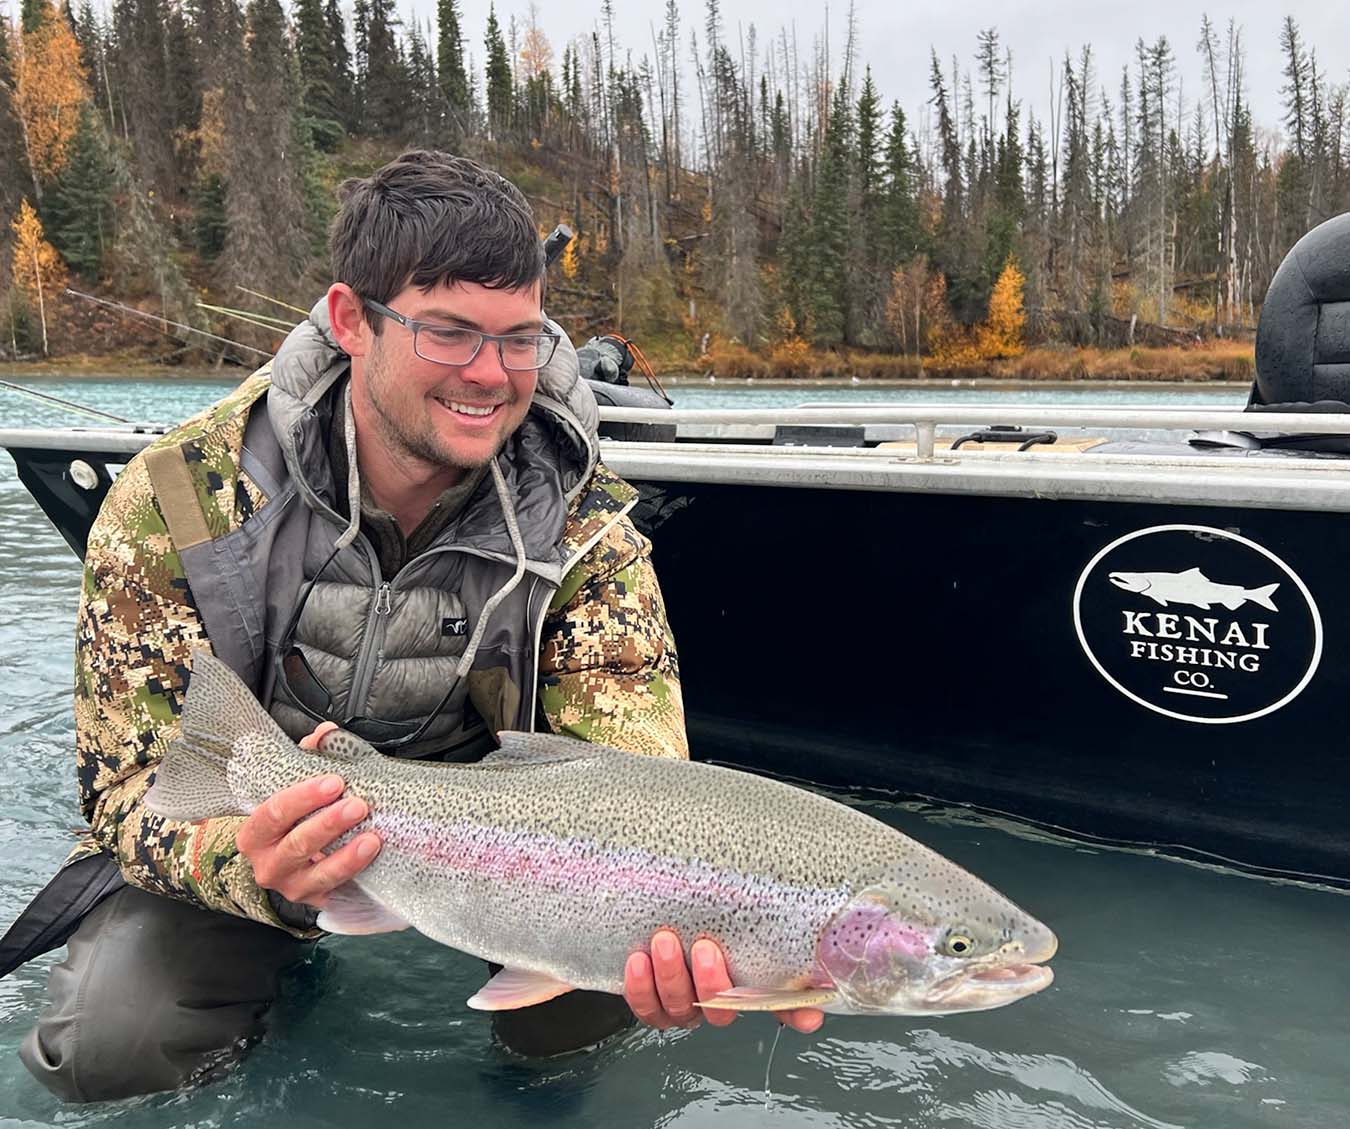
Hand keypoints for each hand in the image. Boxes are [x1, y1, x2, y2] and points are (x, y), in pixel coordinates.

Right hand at [235, 722, 380, 906]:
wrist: (298, 861)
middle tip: (357, 805)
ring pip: (317, 873)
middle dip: (328, 824)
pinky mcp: (315, 900)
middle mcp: (267, 864)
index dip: (302, 797)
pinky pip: (335, 888)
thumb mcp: (296, 787)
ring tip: (371, 837)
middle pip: (296, 844)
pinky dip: (354, 871)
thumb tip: (326, 733)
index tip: (334, 781)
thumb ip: (308, 758)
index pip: (273, 813)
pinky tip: (371, 854)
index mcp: (256, 833)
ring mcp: (291, 886)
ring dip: (346, 855)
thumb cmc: (296, 818)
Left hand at [623, 930, 824, 1033]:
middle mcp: (717, 998)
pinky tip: (638, 961)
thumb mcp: (721, 908)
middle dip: (712, 983)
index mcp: (743, 978)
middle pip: (721, 1010)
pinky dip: (641, 988)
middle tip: (704, 947)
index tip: (809, 1016)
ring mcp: (685, 1004)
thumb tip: (790, 912)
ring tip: (664, 942)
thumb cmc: (689, 913)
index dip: (797, 1013)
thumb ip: (751, 916)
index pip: (780, 1002)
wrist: (643, 917)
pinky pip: (648, 1009)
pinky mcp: (652, 1003)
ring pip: (682, 1010)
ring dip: (672, 978)